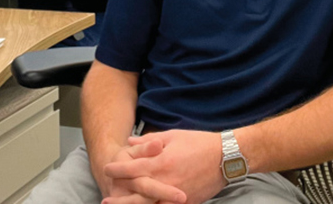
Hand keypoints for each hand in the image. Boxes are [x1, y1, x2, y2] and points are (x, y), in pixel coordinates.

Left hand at [103, 130, 223, 203]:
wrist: (226, 158)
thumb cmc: (200, 143)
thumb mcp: (173, 136)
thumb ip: (149, 141)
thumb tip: (130, 143)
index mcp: (162, 162)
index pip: (132, 168)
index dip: (117, 169)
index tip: (107, 169)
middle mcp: (166, 181)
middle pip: (137, 193)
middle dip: (120, 198)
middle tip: (106, 200)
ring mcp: (176, 195)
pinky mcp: (186, 203)